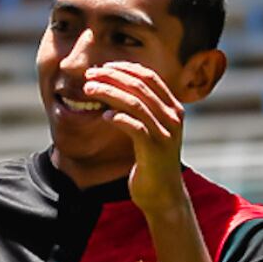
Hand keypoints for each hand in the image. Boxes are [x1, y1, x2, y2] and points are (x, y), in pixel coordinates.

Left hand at [82, 62, 188, 214]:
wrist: (163, 194)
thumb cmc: (151, 162)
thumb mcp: (149, 131)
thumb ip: (140, 111)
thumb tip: (113, 89)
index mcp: (173, 108)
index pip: (149, 77)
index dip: (124, 68)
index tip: (102, 67)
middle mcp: (173, 116)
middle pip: (140, 86)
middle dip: (112, 76)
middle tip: (89, 75)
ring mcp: (166, 133)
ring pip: (136, 103)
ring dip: (109, 93)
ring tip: (89, 90)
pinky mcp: (155, 149)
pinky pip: (135, 126)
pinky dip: (119, 118)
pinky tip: (104, 116)